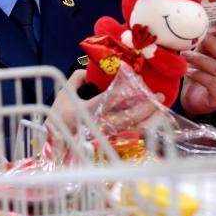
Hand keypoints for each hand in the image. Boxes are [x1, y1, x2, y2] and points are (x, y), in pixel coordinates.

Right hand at [47, 70, 164, 134]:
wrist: (53, 145)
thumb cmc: (59, 117)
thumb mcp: (64, 94)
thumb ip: (78, 78)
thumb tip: (92, 69)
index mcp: (83, 112)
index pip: (108, 99)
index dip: (126, 88)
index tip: (138, 78)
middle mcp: (95, 127)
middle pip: (126, 116)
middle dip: (145, 105)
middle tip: (159, 94)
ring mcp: (104, 139)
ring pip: (131, 130)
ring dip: (149, 119)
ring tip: (161, 108)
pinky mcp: (109, 146)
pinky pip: (131, 139)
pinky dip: (145, 131)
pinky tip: (154, 122)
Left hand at [180, 22, 215, 116]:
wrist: (197, 100)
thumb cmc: (204, 74)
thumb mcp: (207, 55)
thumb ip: (210, 43)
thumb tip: (208, 24)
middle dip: (212, 44)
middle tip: (197, 38)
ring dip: (199, 60)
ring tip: (185, 55)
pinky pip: (211, 82)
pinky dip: (197, 74)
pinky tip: (187, 71)